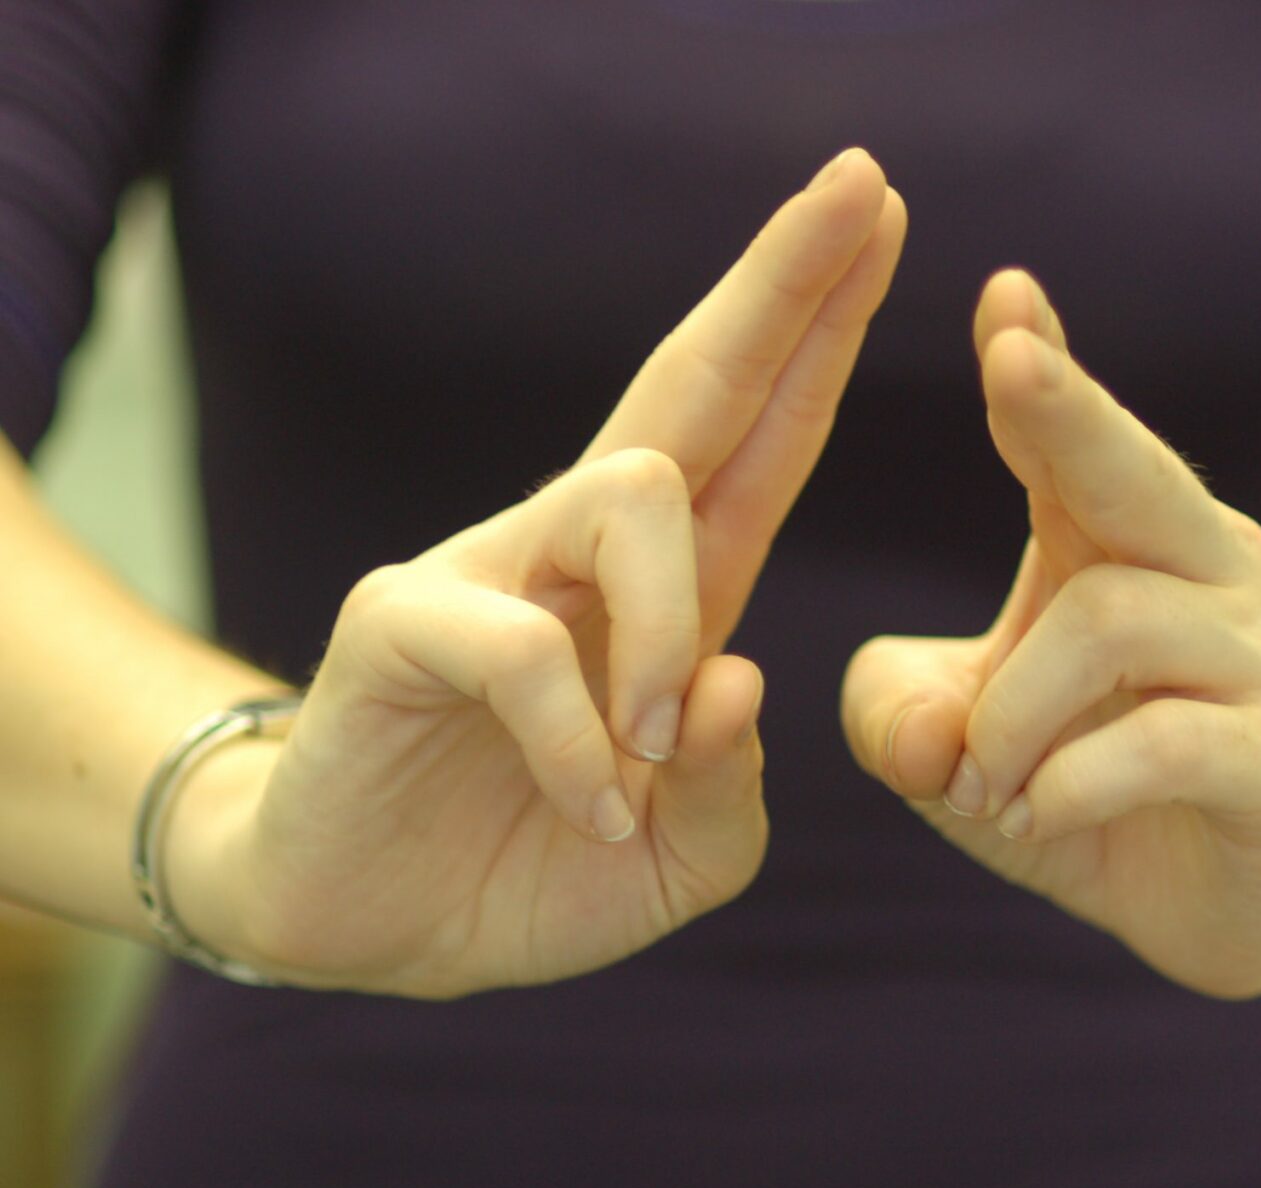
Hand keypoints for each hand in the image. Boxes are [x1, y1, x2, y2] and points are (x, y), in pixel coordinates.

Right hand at [182, 151, 907, 997]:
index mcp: (672, 589)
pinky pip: (519, 643)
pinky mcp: (402, 622)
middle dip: (783, 286)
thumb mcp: (680, 858)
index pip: (760, 432)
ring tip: (657, 742)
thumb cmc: (535, 870)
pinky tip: (591, 807)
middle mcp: (585, 554)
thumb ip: (731, 786)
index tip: (887, 221)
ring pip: (626, 494)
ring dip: (668, 629)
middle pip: (693, 384)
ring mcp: (490, 570)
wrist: (369, 929)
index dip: (819, 330)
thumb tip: (735, 678)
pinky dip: (576, 743)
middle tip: (866, 180)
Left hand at [843, 271, 1260, 997]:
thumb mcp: (959, 751)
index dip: (1042, 371)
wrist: (1224, 894)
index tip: (1004, 294)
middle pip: (1136, 471)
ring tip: (982, 784)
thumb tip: (922, 738)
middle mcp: (1208, 575)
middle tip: (1009, 358)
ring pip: (1115, 622)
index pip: (1076, 437)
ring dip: (1012, 714)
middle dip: (1069, 411)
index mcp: (1124, 541)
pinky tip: (1039, 815)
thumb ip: (900, 720)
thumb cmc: (1081, 786)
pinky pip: (1167, 743)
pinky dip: (1073, 784)